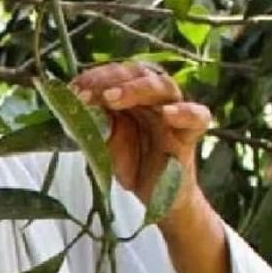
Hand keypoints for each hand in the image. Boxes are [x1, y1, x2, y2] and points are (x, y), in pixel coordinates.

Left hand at [69, 62, 212, 220]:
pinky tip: (167, 114)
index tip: (73, 89)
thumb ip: (95, 125)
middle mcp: (154, 100)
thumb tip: (76, 106)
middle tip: (85, 93)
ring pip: (165, 87)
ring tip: (111, 97)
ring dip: (137, 88)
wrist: (158, 199)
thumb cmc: (133, 166)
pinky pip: (198, 116)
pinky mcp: (189, 135)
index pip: (117, 75)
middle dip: (110, 79)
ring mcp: (174, 114)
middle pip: (139, 73)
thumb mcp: (106, 145)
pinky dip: (185, 112)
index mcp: (133, 97)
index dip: (95, 78)